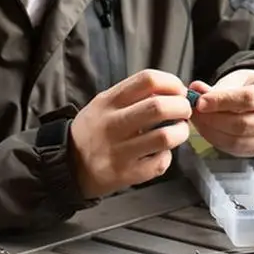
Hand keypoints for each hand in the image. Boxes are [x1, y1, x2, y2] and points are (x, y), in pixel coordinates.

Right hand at [69, 70, 192, 198]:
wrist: (69, 164)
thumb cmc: (93, 130)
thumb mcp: (103, 104)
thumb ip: (131, 95)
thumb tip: (169, 90)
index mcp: (108, 101)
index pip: (147, 80)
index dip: (171, 83)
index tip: (178, 90)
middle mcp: (113, 124)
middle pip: (159, 107)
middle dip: (182, 106)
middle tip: (184, 110)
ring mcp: (120, 150)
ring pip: (165, 136)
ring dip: (181, 132)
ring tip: (178, 131)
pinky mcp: (127, 173)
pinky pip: (160, 163)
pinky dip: (167, 157)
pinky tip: (161, 153)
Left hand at [189, 69, 253, 156]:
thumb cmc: (252, 87)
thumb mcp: (239, 78)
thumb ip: (219, 85)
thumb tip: (196, 90)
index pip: (248, 99)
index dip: (221, 101)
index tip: (201, 101)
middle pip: (243, 124)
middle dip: (213, 119)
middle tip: (195, 111)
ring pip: (237, 141)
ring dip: (211, 131)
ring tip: (197, 119)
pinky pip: (234, 149)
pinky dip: (215, 140)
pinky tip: (205, 128)